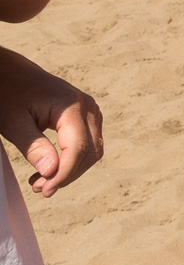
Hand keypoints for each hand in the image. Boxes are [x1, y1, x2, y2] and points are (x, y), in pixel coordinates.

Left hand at [0, 47, 103, 196]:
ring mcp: (90, 110)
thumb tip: (51, 173)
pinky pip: (89, 142)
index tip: (44, 190)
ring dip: (72, 169)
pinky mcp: (86, 114)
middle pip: (90, 151)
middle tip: (38, 188)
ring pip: (93, 149)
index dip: (64, 174)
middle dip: (67, 174)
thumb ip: (34, 147)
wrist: (12, 73)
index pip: (78, 148)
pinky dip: (74, 159)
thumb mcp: (14, 123)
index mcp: (71, 107)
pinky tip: (52, 166)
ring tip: (42, 180)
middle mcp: (88, 107)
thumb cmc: (9, 95)